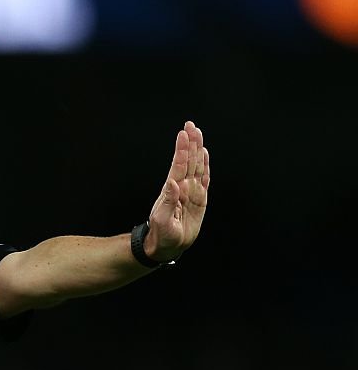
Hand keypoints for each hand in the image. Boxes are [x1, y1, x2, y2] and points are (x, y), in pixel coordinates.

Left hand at [145, 121, 210, 260]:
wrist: (169, 245)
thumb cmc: (163, 234)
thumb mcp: (163, 220)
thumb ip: (167, 201)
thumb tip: (172, 183)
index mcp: (172, 190)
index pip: (178, 166)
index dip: (181, 150)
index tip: (183, 134)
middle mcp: (182, 187)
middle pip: (188, 161)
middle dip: (190, 143)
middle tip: (190, 125)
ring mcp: (191, 191)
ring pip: (196, 166)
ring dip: (197, 150)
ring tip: (197, 133)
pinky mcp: (200, 198)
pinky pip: (204, 179)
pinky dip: (206, 166)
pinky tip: (205, 154)